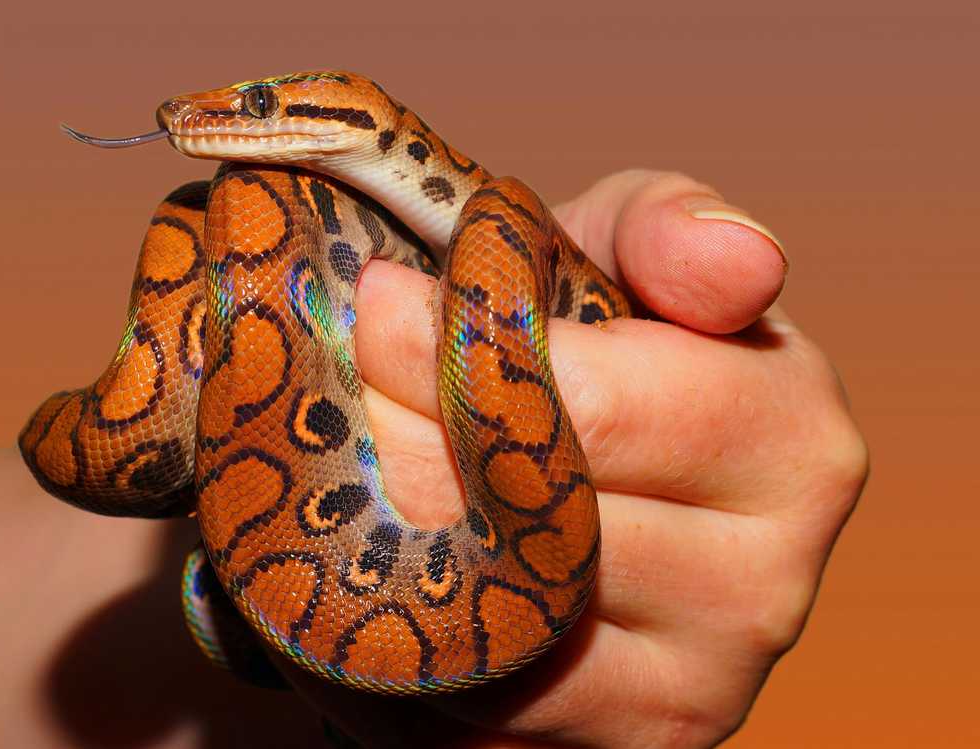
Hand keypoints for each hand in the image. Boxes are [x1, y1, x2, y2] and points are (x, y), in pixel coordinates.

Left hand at [273, 170, 867, 747]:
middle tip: (341, 383)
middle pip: (528, 524)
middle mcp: (763, 590)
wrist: (586, 493)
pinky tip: (385, 558)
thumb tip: (737, 261)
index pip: (597, 408)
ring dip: (384, 536)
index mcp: (794, 445)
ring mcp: (689, 695)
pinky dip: (399, 631)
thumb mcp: (626, 259)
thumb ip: (669, 233)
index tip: (378, 303)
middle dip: (399, 440)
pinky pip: (463, 712)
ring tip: (351, 463)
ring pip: (488, 626)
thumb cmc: (601, 354)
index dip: (460, 351)